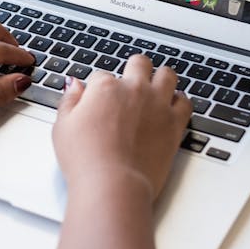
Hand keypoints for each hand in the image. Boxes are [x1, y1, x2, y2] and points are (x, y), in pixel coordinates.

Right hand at [51, 54, 191, 248]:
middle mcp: (134, 89)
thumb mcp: (63, 127)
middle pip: (139, 63)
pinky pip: (186, 102)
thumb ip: (70, 100)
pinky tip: (173, 106)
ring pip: (167, 75)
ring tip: (157, 86)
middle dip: (134, 68)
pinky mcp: (174, 124)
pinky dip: (180, 101)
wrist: (113, 185)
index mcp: (105, 87)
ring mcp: (157, 105)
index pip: (102, 75)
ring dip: (161, 78)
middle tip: (131, 80)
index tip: (97, 101)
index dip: (98, 88)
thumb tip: (75, 85)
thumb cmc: (85, 160)